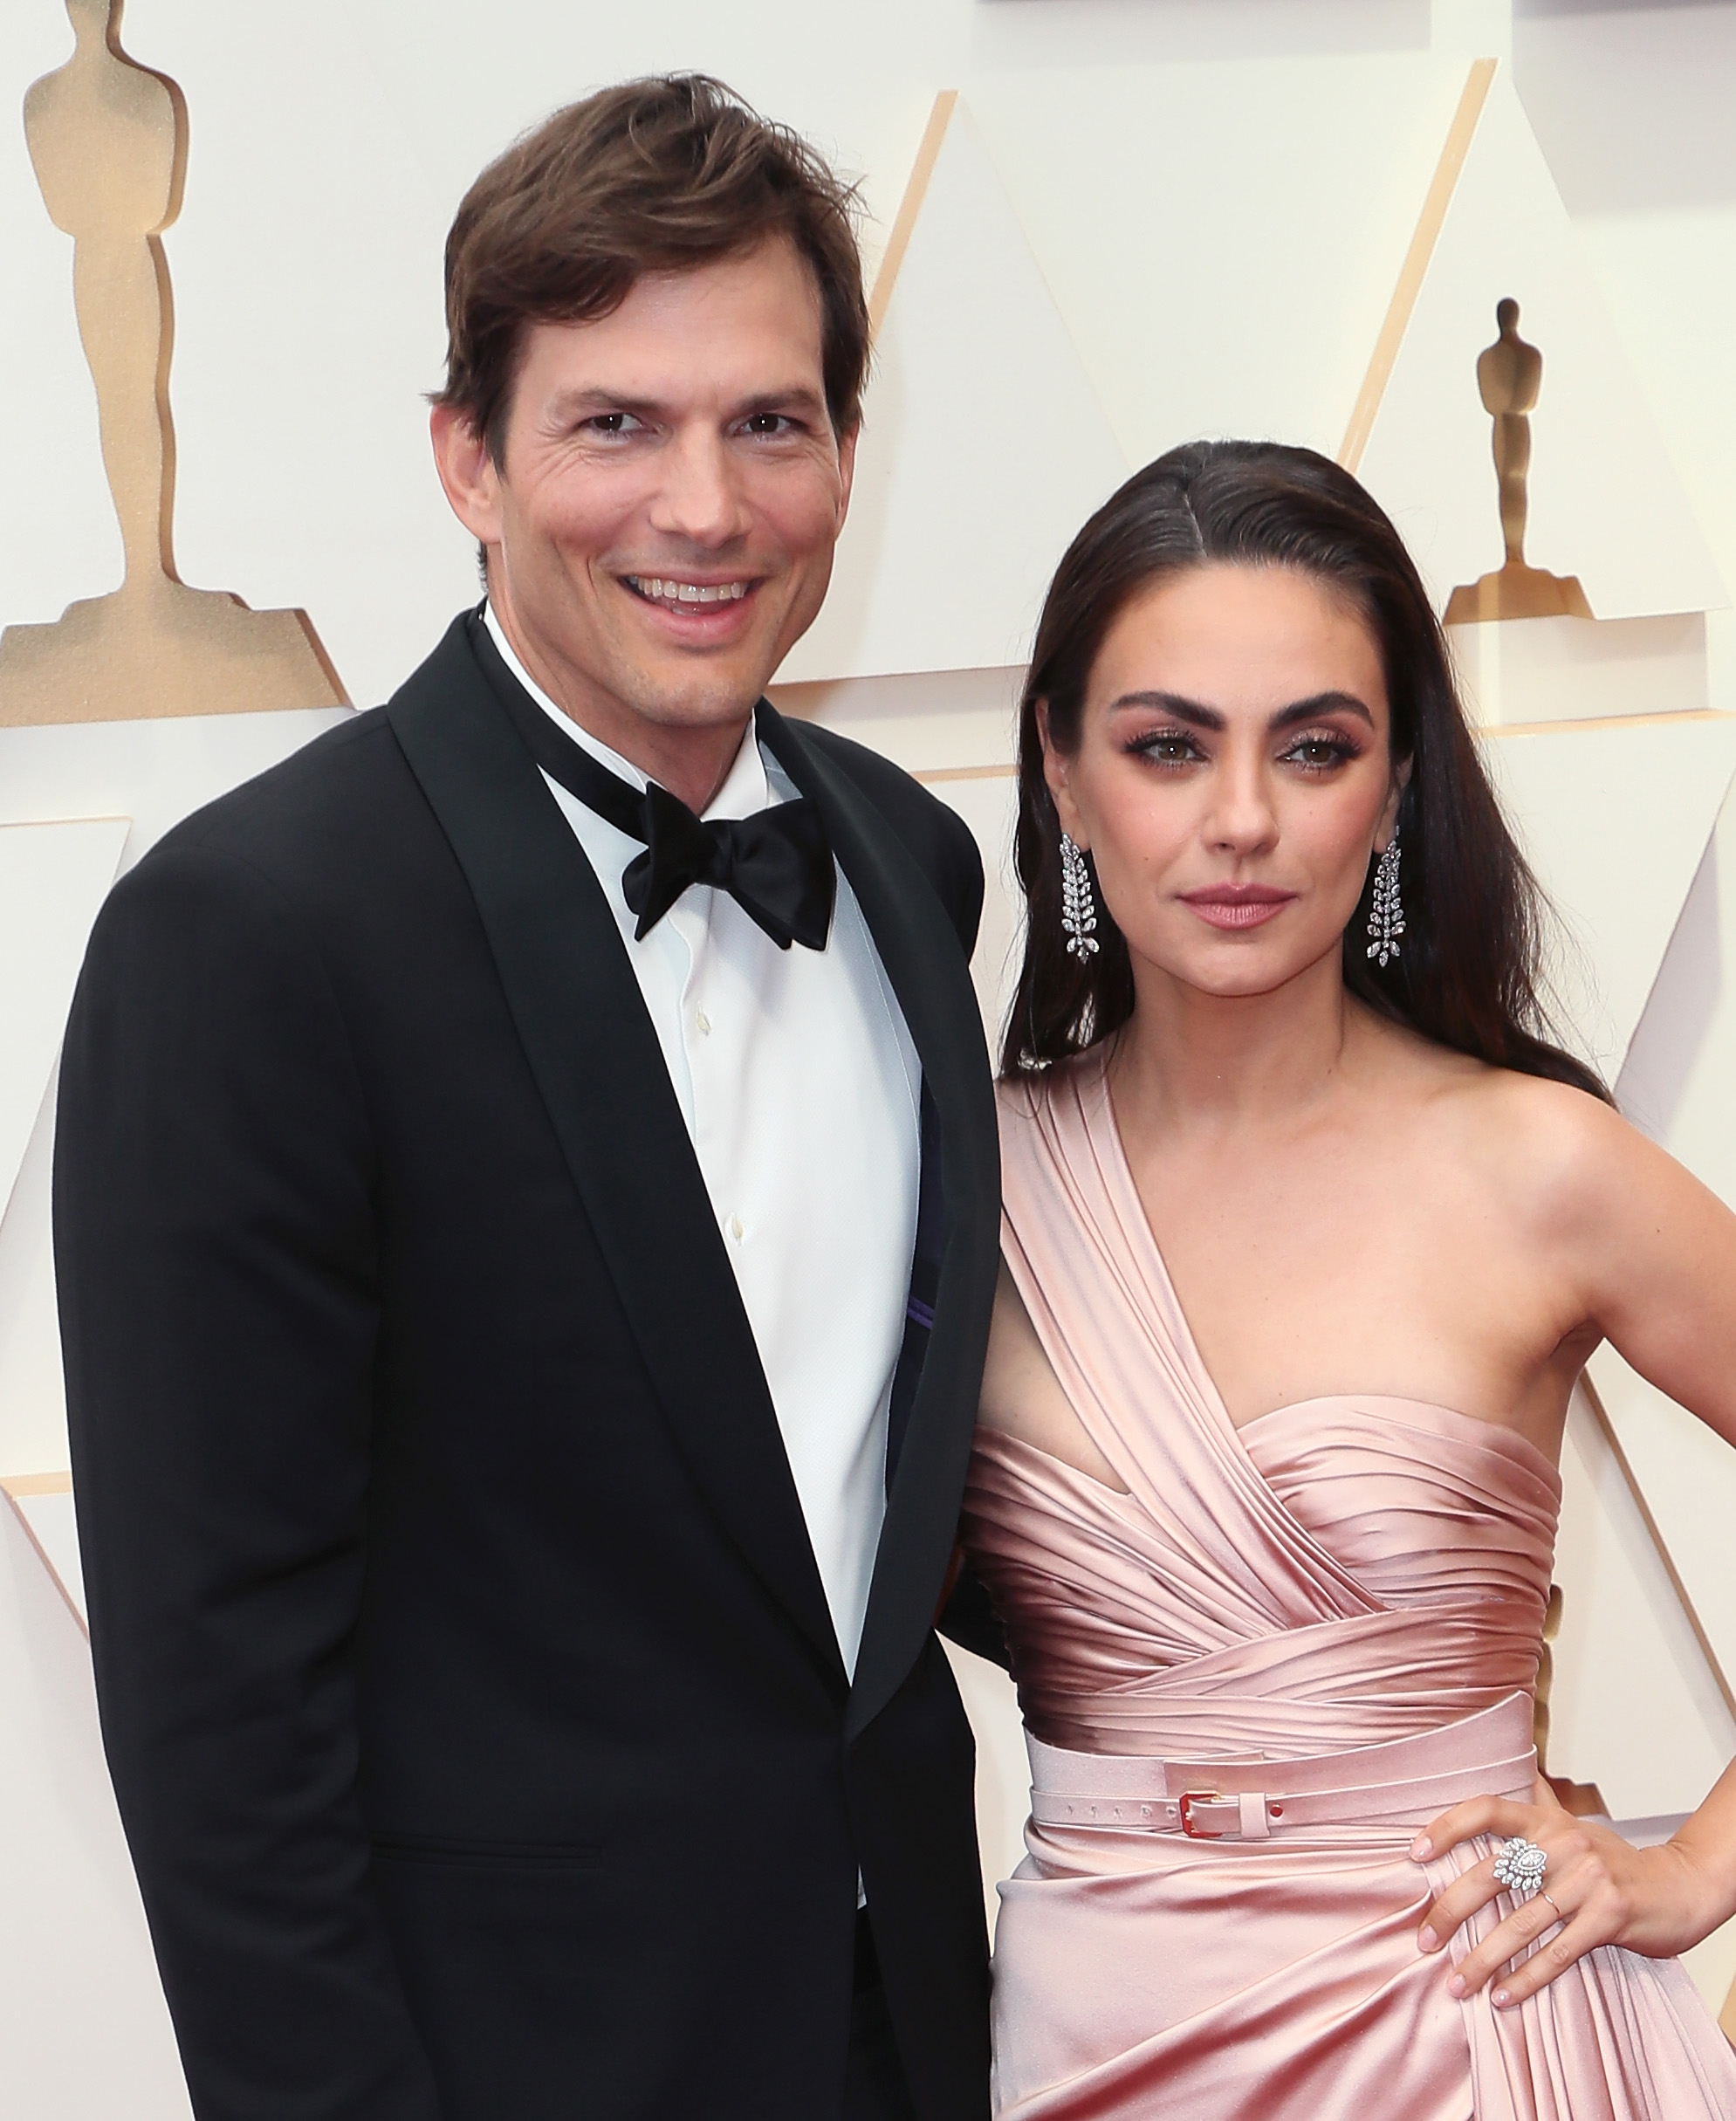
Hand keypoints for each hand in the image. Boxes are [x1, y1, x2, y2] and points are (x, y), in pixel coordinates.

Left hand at [1413, 1779, 1729, 2007]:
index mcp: (1546, 1821)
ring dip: (1483, 1959)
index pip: (1486, 1810)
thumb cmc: (1612, 1860)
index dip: (1447, 1827)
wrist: (1677, 1887)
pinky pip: (1558, 1953)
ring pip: (1521, 1923)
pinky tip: (1502, 1996)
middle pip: (1493, 1874)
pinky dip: (1527, 1979)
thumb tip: (1515, 1766)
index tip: (1414, 1853)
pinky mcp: (1608, 1917)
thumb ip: (1540, 1803)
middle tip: (1424, 1940)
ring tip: (1456, 1984)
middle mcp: (1562, 1844)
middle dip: (1451, 1910)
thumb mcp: (1573, 1825)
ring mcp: (1587, 1880)